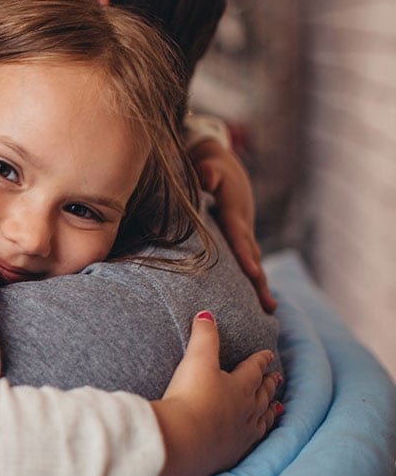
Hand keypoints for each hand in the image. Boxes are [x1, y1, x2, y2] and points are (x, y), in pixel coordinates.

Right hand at [148, 311, 281, 475]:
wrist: (182, 441)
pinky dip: (257, 436)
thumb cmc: (190, 398)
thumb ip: (203, 336)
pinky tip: (255, 436)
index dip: (260, 360)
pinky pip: (252, 441)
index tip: (268, 354)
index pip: (254, 369)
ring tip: (277, 408)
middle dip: (270, 384)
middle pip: (262, 394)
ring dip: (270, 410)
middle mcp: (246, 409)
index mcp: (239, 386)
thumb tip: (206, 314)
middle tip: (278, 378)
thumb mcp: (195, 361)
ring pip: (262, 419)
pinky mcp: (232, 452)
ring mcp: (242, 433)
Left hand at [189, 140, 276, 312]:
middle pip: (252, 256)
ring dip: (260, 285)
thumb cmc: (210, 168)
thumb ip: (207, 173)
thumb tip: (206, 176)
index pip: (239, 236)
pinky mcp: (241, 240)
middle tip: (267, 305)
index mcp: (234, 213)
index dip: (245, 254)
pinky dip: (253, 280)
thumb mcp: (209, 165)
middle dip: (259, 280)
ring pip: (254, 261)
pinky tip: (258, 302)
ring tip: (269, 310)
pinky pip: (248, 261)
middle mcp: (243, 226)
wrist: (223, 165)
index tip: (253, 272)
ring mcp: (244, 234)